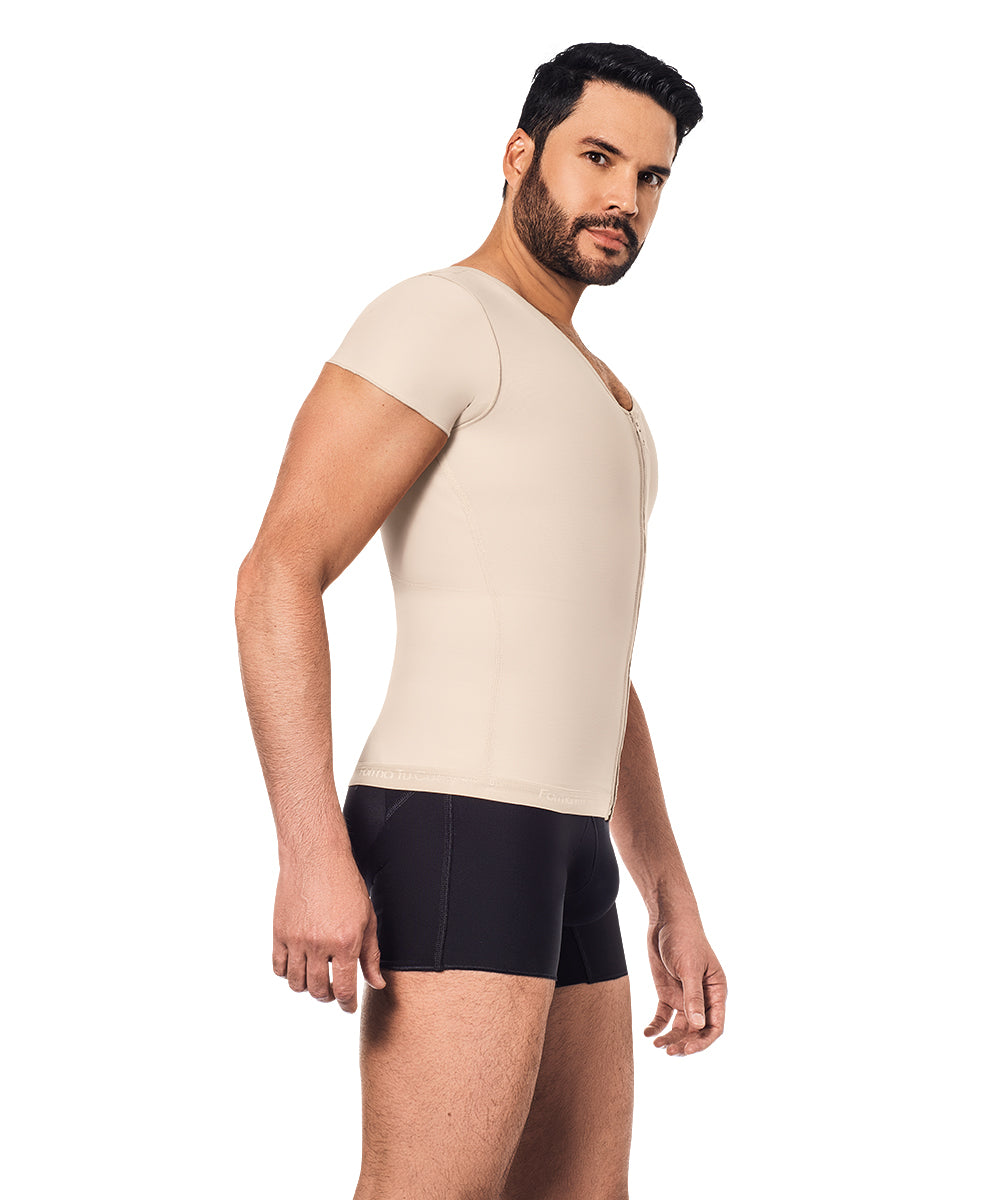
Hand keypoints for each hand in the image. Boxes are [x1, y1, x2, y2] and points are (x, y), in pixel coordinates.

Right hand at [272, 850, 385, 1010]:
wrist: (316, 857)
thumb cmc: (346, 884)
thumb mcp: (368, 919)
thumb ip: (371, 955)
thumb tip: (376, 984)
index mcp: (345, 942)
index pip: (345, 989)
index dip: (348, 1004)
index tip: (349, 1007)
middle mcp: (319, 944)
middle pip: (319, 990)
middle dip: (328, 996)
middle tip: (334, 991)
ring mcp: (296, 940)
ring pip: (296, 983)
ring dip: (307, 986)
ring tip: (316, 976)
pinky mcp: (278, 932)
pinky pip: (278, 967)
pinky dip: (287, 973)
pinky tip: (298, 965)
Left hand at [644, 914, 725, 1055]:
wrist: (666, 920)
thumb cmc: (684, 938)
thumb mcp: (689, 968)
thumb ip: (693, 997)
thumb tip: (698, 1026)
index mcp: (716, 991)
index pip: (715, 1025)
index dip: (703, 1040)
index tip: (688, 1049)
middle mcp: (702, 998)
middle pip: (696, 1030)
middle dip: (684, 1042)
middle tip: (669, 1051)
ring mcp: (684, 997)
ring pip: (679, 1026)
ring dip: (670, 1037)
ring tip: (656, 1044)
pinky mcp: (668, 993)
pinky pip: (664, 1015)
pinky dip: (657, 1025)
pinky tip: (648, 1033)